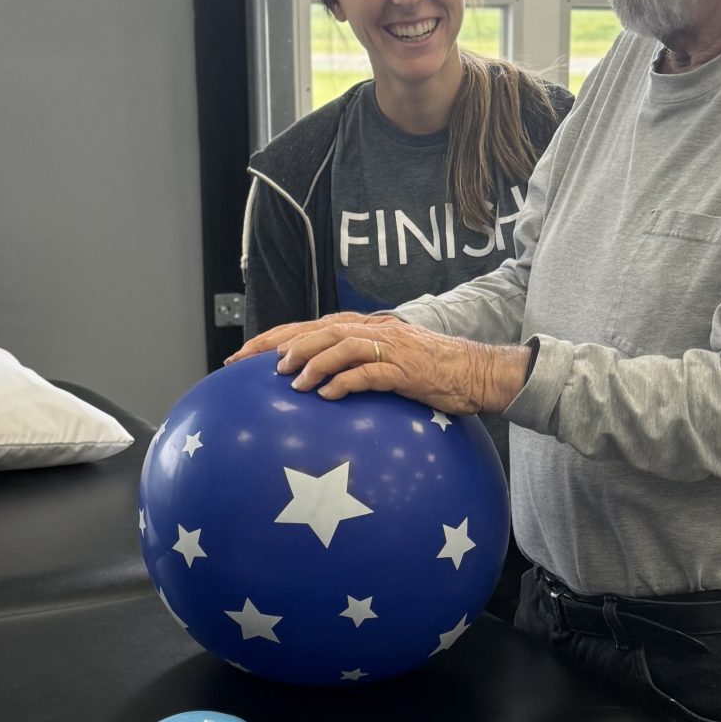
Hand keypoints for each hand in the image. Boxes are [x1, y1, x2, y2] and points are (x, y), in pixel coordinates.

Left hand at [227, 316, 530, 417]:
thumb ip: (356, 367)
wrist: (477, 373)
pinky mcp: (406, 369)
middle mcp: (374, 330)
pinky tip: (327, 396)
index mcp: (366, 327)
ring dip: (313, 361)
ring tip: (293, 382)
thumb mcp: (390, 364)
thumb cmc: (433, 373)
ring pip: (340, 344)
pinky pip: (369, 372)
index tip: (243, 356)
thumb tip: (321, 388)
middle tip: (252, 365)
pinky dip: (345, 382)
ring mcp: (391, 348)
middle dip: (281, 346)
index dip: (274, 338)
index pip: (311, 325)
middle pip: (318, 329)